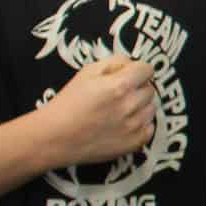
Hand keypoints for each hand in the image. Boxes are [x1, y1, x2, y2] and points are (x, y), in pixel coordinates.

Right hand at [39, 54, 156, 165]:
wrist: (54, 138)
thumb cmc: (68, 104)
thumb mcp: (86, 72)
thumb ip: (114, 62)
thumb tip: (130, 64)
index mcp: (120, 85)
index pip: (147, 69)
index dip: (137, 70)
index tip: (129, 75)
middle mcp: (131, 105)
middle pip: (150, 88)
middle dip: (137, 88)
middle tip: (118, 95)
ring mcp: (134, 126)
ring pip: (151, 108)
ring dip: (140, 107)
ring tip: (118, 111)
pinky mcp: (135, 143)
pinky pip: (149, 128)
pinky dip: (140, 125)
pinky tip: (122, 124)